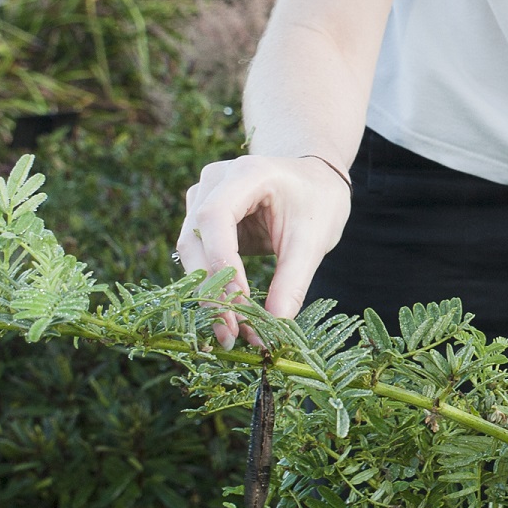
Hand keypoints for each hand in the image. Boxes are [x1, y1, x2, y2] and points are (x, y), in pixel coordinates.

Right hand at [176, 153, 352, 345]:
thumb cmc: (318, 201)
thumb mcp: (313, 240)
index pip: (215, 218)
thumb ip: (293, 281)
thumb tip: (274, 326)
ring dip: (207, 293)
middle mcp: (214, 181)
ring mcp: (202, 198)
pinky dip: (211, 286)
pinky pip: (198, 256)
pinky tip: (226, 316)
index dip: (222, 264)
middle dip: (211, 289)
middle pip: (195, 239)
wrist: (314, 180)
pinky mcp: (201, 219)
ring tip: (230, 332)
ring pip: (190, 251)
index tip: (240, 305)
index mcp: (246, 173)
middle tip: (231, 333)